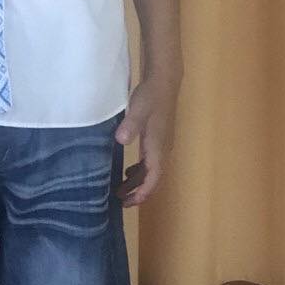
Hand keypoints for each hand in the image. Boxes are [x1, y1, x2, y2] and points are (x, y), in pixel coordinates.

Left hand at [114, 76, 178, 207]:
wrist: (164, 81)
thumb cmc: (151, 96)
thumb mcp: (138, 109)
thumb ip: (130, 125)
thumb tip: (121, 140)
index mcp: (158, 147)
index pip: (153, 178)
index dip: (142, 193)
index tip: (128, 203)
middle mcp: (162, 150)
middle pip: (153, 178)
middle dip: (138, 192)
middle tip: (120, 202)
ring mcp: (162, 144)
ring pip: (151, 171)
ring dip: (138, 182)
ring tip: (121, 190)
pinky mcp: (158, 138)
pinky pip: (150, 162)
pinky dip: (140, 170)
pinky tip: (128, 171)